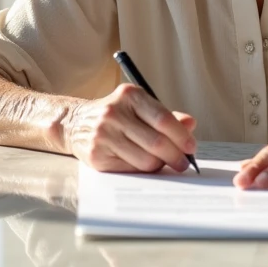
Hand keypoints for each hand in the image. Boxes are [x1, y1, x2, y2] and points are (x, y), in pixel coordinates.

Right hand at [59, 84, 196, 172]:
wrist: (76, 123)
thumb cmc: (117, 115)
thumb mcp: (139, 106)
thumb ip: (166, 115)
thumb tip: (190, 125)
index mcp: (130, 95)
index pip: (163, 119)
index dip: (181, 136)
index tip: (191, 148)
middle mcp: (114, 113)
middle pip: (156, 142)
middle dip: (175, 156)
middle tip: (183, 163)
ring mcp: (103, 135)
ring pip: (145, 159)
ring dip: (160, 166)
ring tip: (164, 164)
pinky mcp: (96, 155)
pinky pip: (130, 169)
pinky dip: (142, 171)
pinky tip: (144, 166)